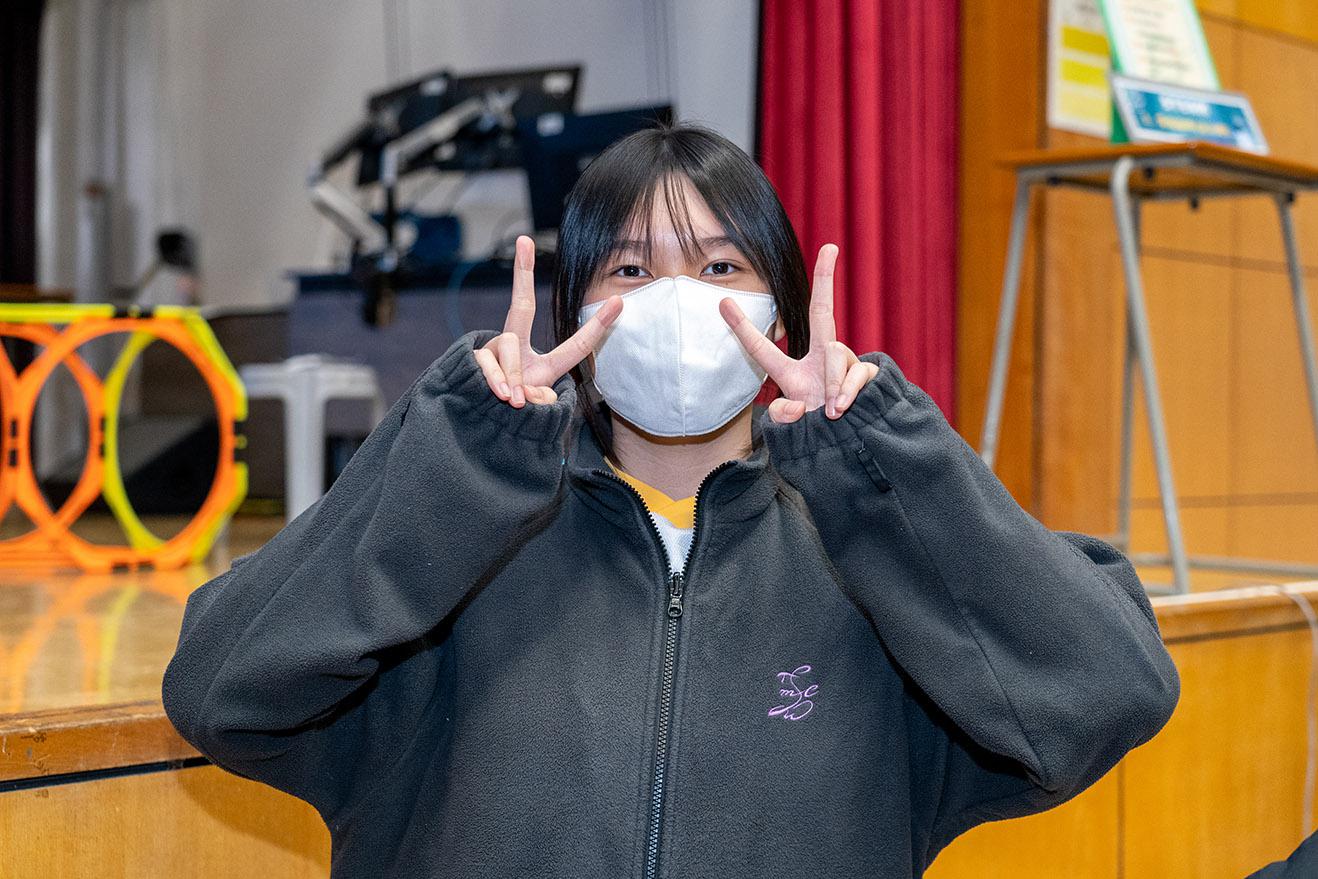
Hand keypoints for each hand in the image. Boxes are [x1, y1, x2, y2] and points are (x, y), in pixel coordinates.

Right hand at [474, 235, 621, 406]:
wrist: (478, 430)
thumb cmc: (511, 420)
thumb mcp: (536, 412)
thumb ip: (541, 399)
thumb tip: (525, 391)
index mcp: (541, 363)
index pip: (575, 345)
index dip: (599, 327)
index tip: (619, 303)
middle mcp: (515, 349)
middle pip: (521, 308)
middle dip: (523, 272)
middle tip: (524, 240)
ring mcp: (492, 352)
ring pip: (508, 346)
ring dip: (514, 376)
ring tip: (515, 400)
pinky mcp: (474, 359)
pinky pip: (490, 363)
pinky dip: (499, 382)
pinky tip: (504, 397)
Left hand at [719, 243, 878, 423]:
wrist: (851, 449)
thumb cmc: (819, 436)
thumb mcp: (794, 429)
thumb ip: (786, 417)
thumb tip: (796, 405)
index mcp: (794, 373)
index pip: (763, 349)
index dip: (741, 328)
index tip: (722, 302)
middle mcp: (821, 360)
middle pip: (822, 312)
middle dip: (826, 277)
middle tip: (830, 247)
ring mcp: (846, 364)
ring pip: (835, 354)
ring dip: (831, 384)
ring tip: (831, 411)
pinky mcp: (867, 373)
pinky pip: (856, 372)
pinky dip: (847, 392)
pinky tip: (841, 409)